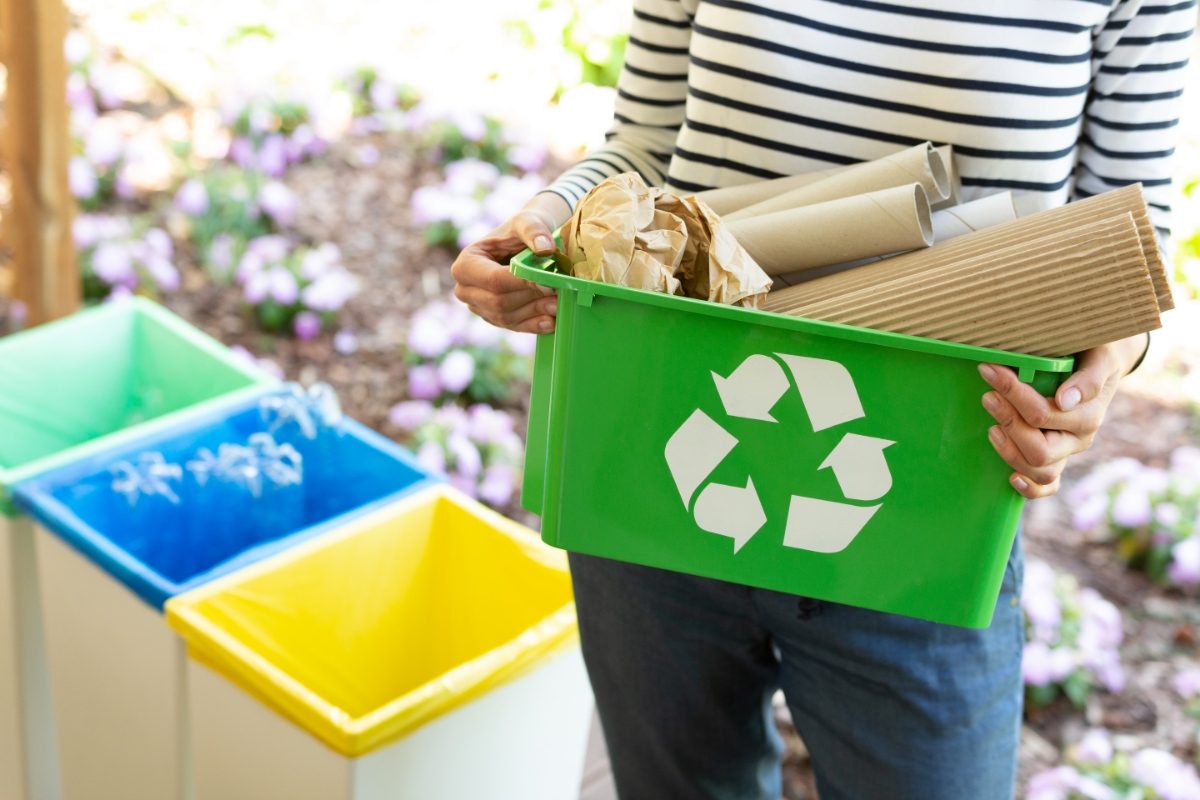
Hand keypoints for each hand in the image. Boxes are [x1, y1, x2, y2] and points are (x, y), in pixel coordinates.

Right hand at [451, 193, 569, 333]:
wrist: (523, 244)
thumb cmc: (520, 231)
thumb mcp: (526, 221)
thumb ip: (534, 230)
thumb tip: (545, 248)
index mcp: (466, 264)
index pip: (493, 280)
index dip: (521, 283)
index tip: (548, 282)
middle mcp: (465, 289)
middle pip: (499, 302)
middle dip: (530, 299)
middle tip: (559, 295)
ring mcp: (479, 307)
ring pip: (506, 317)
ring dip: (534, 313)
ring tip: (560, 305)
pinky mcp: (494, 318)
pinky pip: (513, 326)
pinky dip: (533, 325)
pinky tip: (551, 321)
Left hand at [978, 334, 1147, 498]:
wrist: (1100, 363)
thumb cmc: (1094, 355)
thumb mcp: (1099, 357)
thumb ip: (1088, 378)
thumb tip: (1065, 401)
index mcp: (1089, 415)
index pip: (1043, 414)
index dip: (1013, 393)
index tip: (989, 370)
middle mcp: (1079, 439)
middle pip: (1039, 449)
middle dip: (1008, 422)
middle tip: (988, 396)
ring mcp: (1066, 454)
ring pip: (1040, 472)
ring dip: (1010, 452)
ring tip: (992, 428)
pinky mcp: (1056, 461)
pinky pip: (1047, 487)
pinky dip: (1030, 489)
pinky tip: (1011, 479)